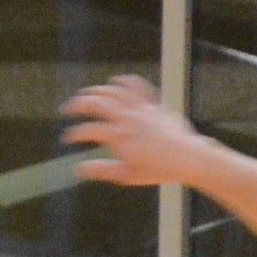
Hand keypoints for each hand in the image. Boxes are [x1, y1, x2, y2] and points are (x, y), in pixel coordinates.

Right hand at [61, 76, 210, 188]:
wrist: (188, 159)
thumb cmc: (158, 170)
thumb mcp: (127, 175)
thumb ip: (101, 170)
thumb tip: (78, 168)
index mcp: (119, 137)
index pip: (88, 130)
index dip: (74, 133)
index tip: (68, 138)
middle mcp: (128, 119)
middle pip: (97, 102)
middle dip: (78, 104)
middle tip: (68, 108)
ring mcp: (141, 110)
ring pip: (114, 91)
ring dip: (97, 90)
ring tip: (87, 94)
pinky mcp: (154, 105)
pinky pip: (139, 87)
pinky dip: (125, 81)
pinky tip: (115, 81)